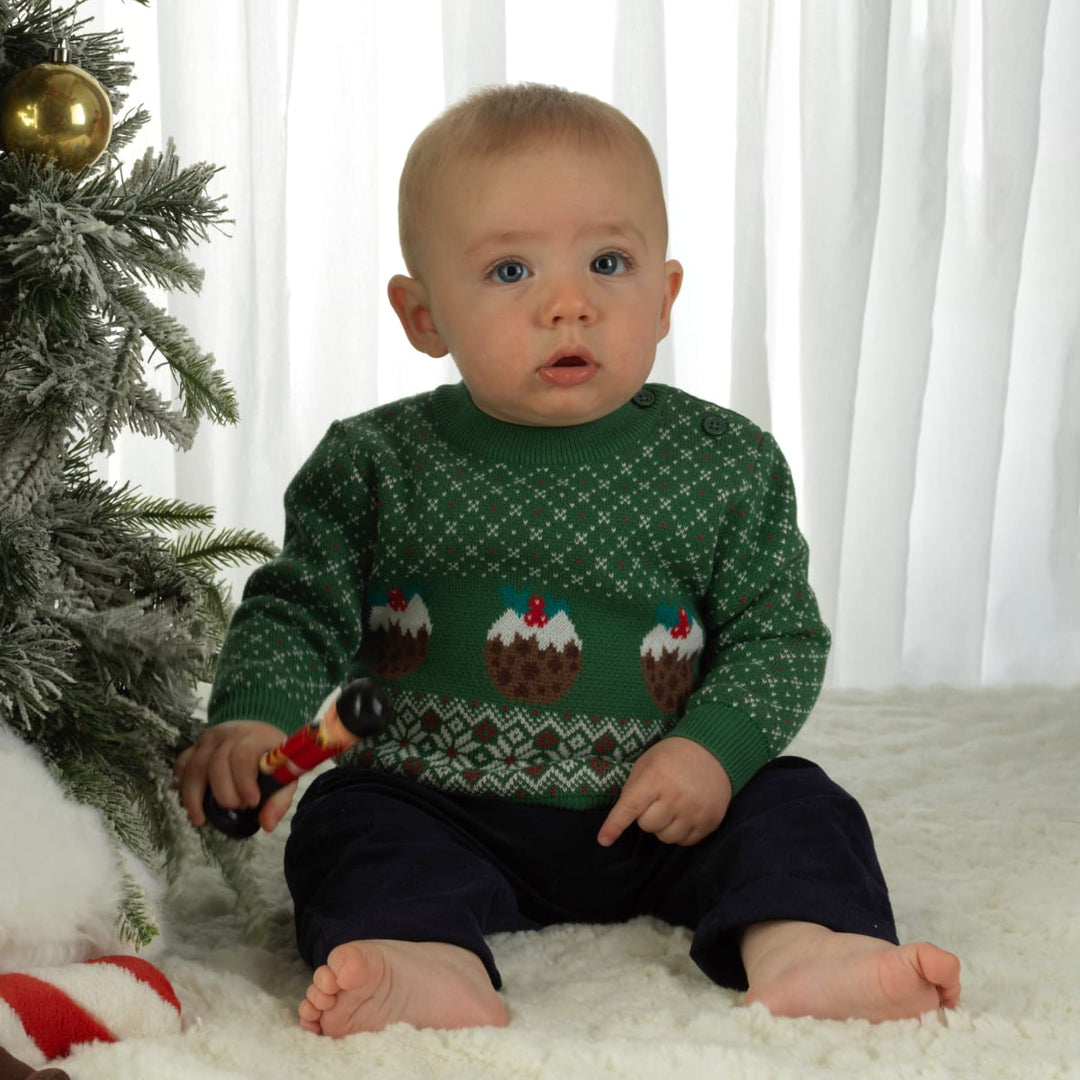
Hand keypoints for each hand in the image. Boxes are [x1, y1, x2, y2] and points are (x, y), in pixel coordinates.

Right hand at [173, 720, 293, 832]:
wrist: (259, 734)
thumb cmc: (271, 758)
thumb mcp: (284, 776)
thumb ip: (278, 800)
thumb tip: (267, 825)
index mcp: (255, 738)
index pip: (243, 756)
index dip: (244, 782)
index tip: (252, 802)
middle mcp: (229, 734)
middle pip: (216, 764)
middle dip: (224, 793)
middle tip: (236, 807)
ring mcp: (210, 739)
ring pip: (194, 766)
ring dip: (194, 797)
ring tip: (201, 819)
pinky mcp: (196, 746)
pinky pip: (181, 764)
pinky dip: (182, 785)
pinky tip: (189, 802)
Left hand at [597, 736, 732, 847]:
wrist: (714, 751)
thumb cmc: (673, 756)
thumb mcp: (647, 762)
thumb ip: (633, 787)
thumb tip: (623, 816)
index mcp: (656, 778)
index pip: (630, 807)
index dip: (615, 825)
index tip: (603, 840)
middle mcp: (676, 796)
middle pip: (647, 826)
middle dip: (646, 816)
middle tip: (656, 799)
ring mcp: (695, 811)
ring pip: (666, 837)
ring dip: (663, 827)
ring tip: (671, 807)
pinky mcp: (710, 821)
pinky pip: (685, 842)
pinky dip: (680, 832)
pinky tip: (684, 814)